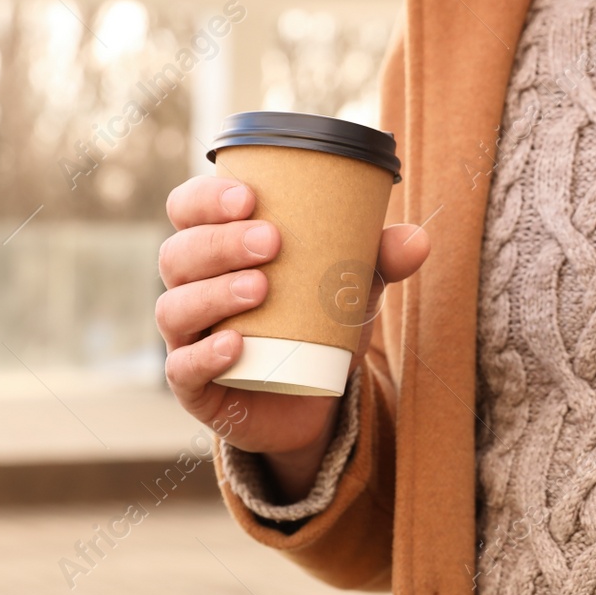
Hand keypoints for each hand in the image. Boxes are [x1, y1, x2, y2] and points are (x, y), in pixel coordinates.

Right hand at [157, 175, 429, 499]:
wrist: (313, 399)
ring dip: (214, 292)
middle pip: (180, 254)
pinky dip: (206, 355)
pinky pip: (183, 368)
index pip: (187, 210)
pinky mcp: (194, 386)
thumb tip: (420, 239)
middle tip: (272, 241)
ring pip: (175, 307)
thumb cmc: (319, 321)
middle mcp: (191, 287)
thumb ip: (381, 259)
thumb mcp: (351, 286)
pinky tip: (235, 345)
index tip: (249, 195)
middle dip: (221, 242)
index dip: (205, 198)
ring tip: (261, 287)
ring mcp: (187, 338)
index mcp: (217, 248)